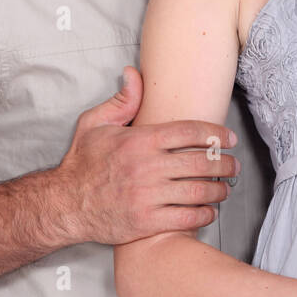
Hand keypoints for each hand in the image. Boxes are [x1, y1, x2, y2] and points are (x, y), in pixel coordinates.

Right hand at [54, 66, 239, 244]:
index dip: (216, 133)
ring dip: (219, 190)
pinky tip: (209, 210)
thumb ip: (122, 101)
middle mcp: (147, 167)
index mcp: (140, 140)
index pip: (191, 132)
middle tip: (233, 165)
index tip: (229, 138)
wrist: (64, 204)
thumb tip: (134, 73)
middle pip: (202, 162)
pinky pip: (187, 218)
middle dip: (225, 164)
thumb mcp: (95, 124)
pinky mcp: (147, 222)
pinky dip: (205, 214)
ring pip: (199, 191)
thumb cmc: (83, 163)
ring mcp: (148, 196)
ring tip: (225, 188)